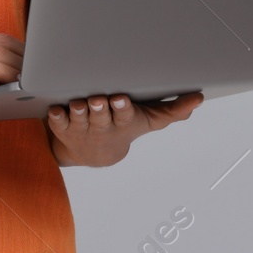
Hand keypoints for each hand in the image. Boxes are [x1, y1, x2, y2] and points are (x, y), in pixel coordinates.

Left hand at [45, 91, 203, 166]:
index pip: (124, 115)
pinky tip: (55, 109)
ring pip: (78, 120)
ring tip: (78, 103)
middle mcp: (102, 126)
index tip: (120, 98)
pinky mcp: (63, 128)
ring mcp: (81, 128)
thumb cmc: (124, 127)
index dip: (121, 108)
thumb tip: (198, 99)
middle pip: (100, 117)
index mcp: (123, 122)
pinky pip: (57, 123)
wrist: (94, 153)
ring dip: (78, 112)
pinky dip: (55, 117)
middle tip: (98, 99)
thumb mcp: (149, 120)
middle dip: (99, 109)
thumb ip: (173, 111)